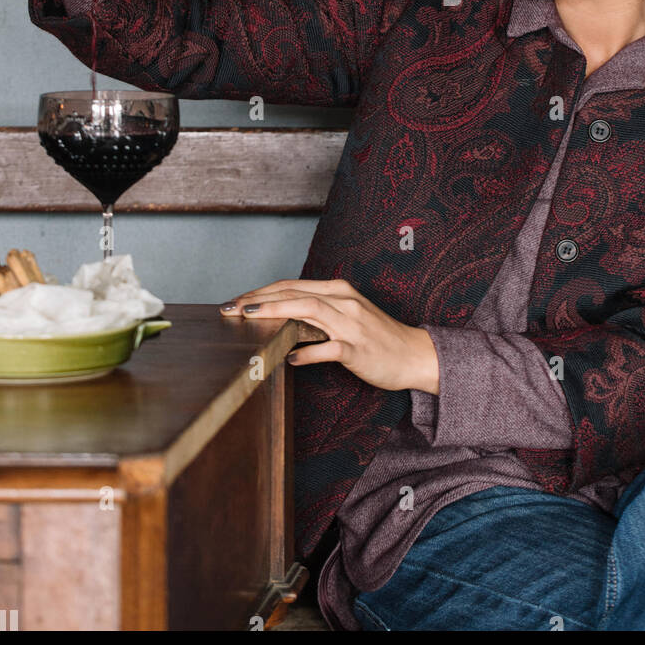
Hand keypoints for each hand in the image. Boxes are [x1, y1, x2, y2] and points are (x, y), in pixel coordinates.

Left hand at [219, 278, 439, 393]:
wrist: (414, 354)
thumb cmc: (378, 337)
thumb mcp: (347, 316)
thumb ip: (318, 313)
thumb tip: (282, 317)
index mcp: (339, 291)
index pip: (292, 286)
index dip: (261, 291)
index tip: (237, 301)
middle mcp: (343, 302)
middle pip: (294, 293)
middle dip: (258, 299)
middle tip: (230, 308)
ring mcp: (351, 325)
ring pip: (308, 311)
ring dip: (275, 312)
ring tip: (249, 319)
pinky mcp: (358, 349)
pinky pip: (328, 349)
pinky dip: (307, 353)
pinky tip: (289, 358)